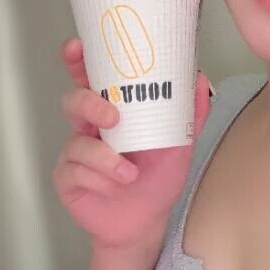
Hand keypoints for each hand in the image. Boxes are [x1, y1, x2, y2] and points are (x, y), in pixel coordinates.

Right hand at [53, 38, 211, 249]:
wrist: (146, 222)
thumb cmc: (156, 179)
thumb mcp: (180, 145)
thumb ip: (190, 113)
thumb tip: (200, 78)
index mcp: (112, 112)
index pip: (91, 79)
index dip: (79, 61)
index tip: (78, 47)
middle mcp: (90, 129)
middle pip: (74, 102)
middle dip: (89, 104)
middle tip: (112, 116)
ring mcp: (76, 154)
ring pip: (77, 142)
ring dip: (103, 156)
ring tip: (128, 171)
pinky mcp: (69, 179)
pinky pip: (75, 170)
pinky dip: (100, 178)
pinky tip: (117, 184)